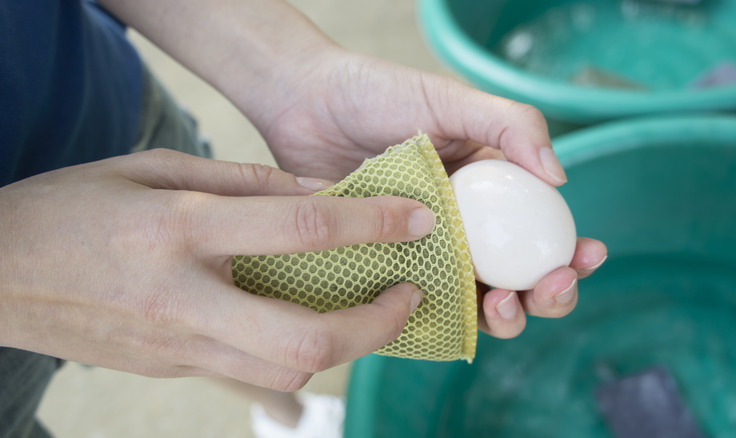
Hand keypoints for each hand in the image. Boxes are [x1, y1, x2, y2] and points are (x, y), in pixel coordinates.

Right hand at [0, 149, 432, 389]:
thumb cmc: (68, 210)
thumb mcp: (148, 167)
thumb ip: (240, 180)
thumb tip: (317, 192)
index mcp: (180, 230)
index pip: (301, 229)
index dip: (373, 224)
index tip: (417, 222)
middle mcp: (184, 298)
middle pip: (306, 337)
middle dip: (375, 325)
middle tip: (406, 296)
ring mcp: (176, 347)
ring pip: (284, 373)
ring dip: (341, 347)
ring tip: (366, 312)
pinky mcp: (172, 370)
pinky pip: (250, 379)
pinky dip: (292, 358)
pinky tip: (308, 328)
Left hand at [250, 49, 607, 338]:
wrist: (304, 103)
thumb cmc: (378, 94)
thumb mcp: (451, 100)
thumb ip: (511, 125)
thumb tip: (561, 177)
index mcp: (488, 193)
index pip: (541, 234)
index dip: (569, 255)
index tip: (583, 258)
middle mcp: (461, 230)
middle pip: (518, 281)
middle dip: (546, 297)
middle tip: (546, 290)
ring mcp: (422, 254)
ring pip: (473, 303)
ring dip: (501, 317)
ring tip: (500, 304)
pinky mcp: (383, 271)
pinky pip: (416, 307)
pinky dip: (439, 320)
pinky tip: (446, 316)